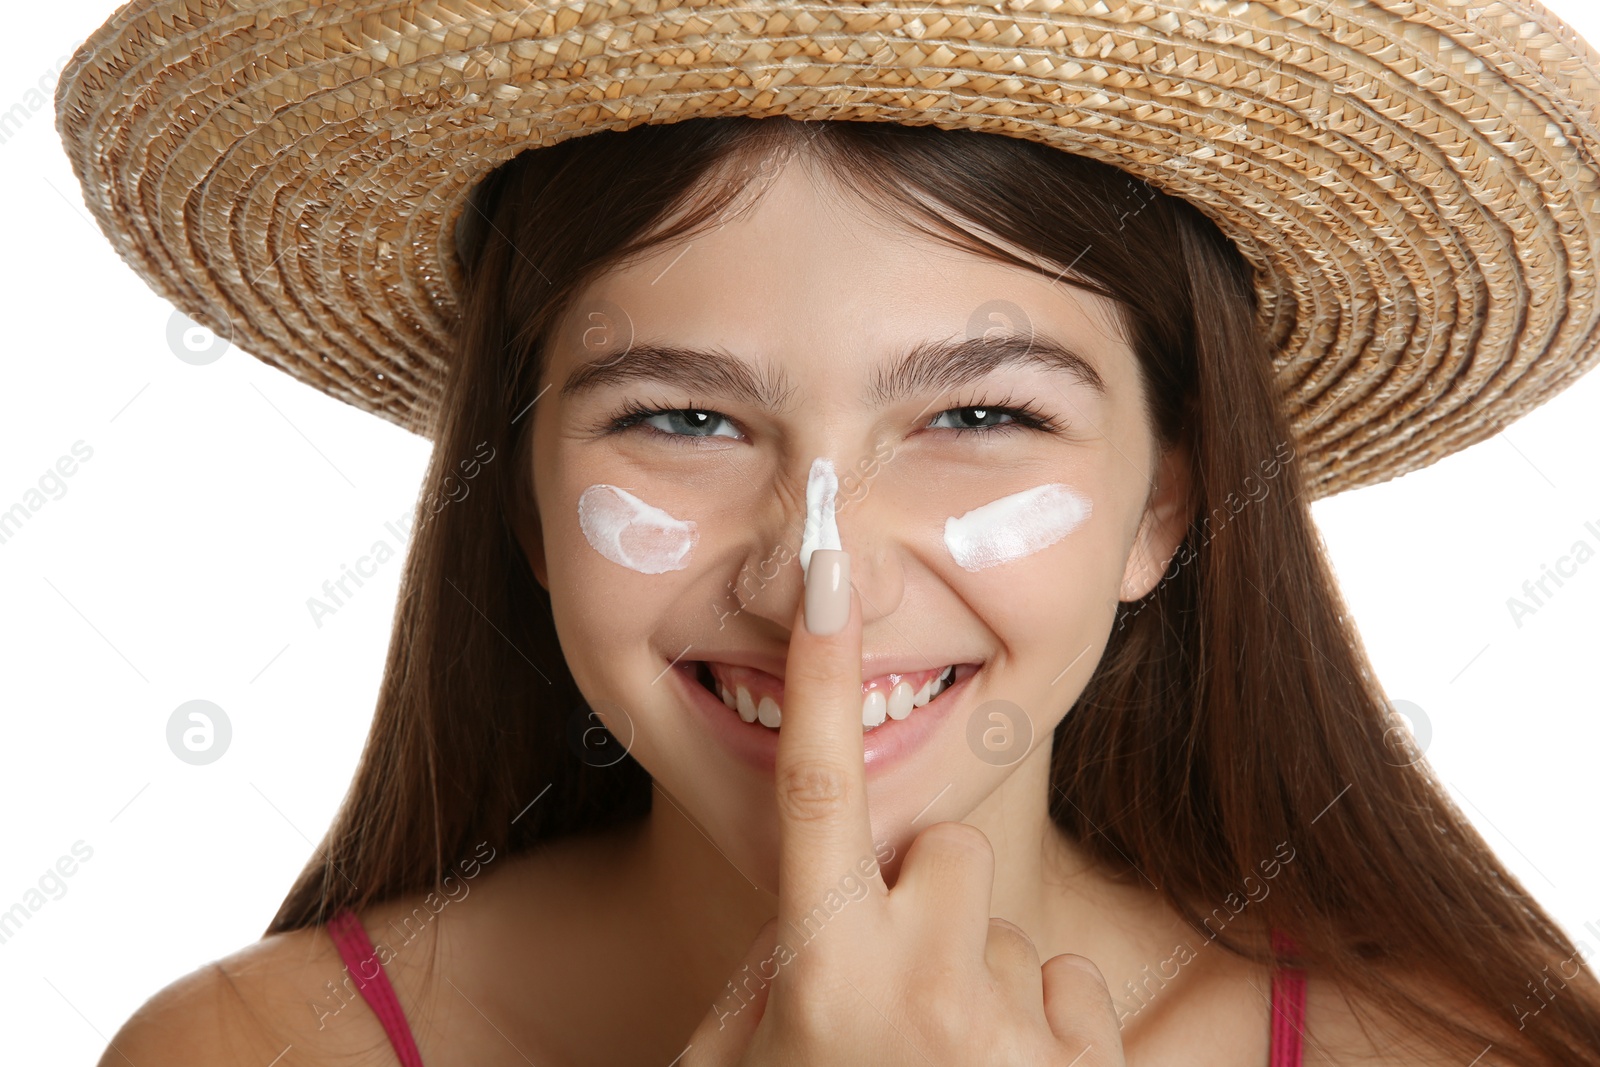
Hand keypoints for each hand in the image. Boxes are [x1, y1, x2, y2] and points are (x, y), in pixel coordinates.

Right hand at [683, 548, 1125, 1065]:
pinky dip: (1044, 1027)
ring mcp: (1009, 1037)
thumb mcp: (733, 1059)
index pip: (818, 788)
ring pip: (1010, 928)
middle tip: (895, 979)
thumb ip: (760, 971)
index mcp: (824, 968)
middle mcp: (921, 987)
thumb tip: (795, 904)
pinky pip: (1073, 984)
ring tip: (940, 1052)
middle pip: (947, 847)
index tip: (830, 572)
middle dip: (925, 890)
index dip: (822, 672)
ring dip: (979, 973)